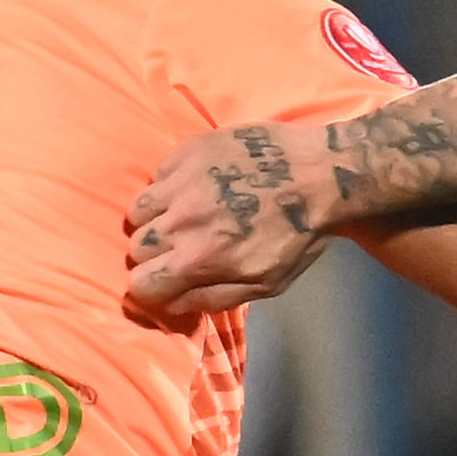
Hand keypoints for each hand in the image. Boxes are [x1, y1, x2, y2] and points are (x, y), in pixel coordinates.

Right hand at [126, 123, 339, 317]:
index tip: (163, 282)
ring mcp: (181, 182)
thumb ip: (214, 297)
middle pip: (136, 248)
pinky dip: (168, 187)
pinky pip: (156, 177)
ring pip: (137, 211)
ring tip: (180, 218)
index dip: (150, 288)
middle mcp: (182, 221)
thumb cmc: (297, 237)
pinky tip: (197, 188)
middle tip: (180, 248)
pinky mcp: (186, 151)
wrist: (320, 176)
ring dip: (153, 220)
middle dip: (154, 255)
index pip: (141, 285)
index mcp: (199, 260)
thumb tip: (172, 304)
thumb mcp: (265, 284)